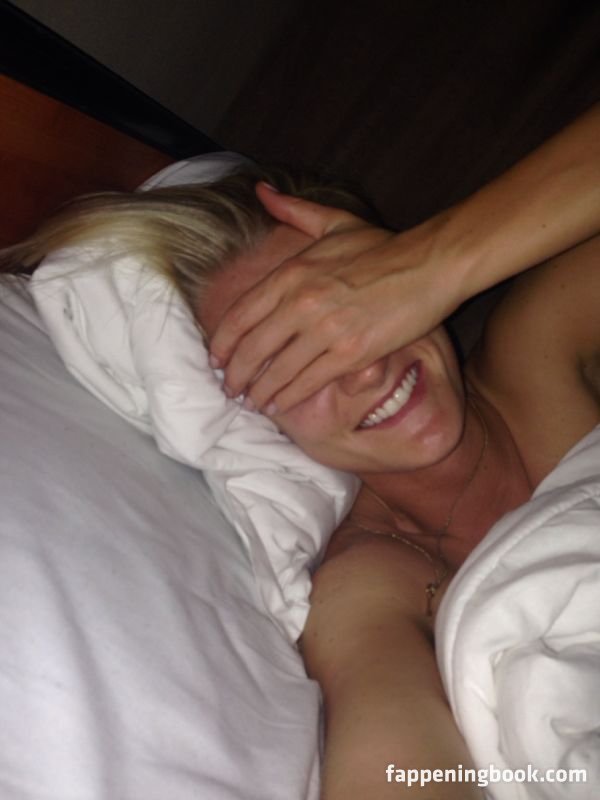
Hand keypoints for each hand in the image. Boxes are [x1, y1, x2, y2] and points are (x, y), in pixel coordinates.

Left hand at [210, 184, 463, 413]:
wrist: (429, 265)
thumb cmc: (383, 245)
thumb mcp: (334, 221)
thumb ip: (294, 210)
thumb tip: (261, 191)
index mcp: (292, 273)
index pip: (241, 315)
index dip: (222, 343)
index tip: (216, 359)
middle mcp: (301, 302)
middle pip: (252, 348)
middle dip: (235, 375)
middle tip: (230, 389)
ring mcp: (325, 330)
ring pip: (278, 371)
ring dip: (260, 392)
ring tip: (252, 403)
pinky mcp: (350, 354)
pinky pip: (308, 382)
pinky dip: (289, 398)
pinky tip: (280, 406)